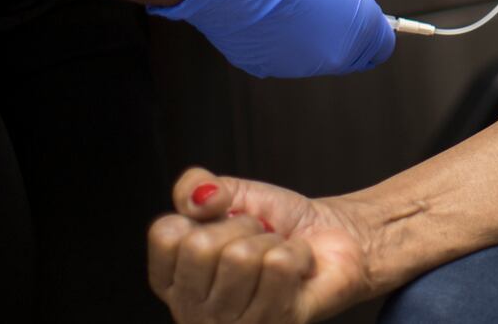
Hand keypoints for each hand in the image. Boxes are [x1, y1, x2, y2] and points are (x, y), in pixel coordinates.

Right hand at [148, 169, 376, 323]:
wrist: (332, 233)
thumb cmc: (277, 220)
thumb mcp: (230, 192)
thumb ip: (195, 187)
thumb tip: (201, 198)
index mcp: (173, 279)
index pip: (166, 235)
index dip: (204, 216)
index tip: (224, 222)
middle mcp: (194, 310)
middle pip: (201, 247)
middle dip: (241, 227)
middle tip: (258, 238)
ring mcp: (233, 323)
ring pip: (242, 257)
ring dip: (270, 242)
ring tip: (277, 253)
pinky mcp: (275, 323)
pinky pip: (279, 266)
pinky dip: (297, 253)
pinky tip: (297, 268)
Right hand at [150, 0, 393, 77]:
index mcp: (358, 29)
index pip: (382, 45)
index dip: (378, 32)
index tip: (373, 24)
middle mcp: (330, 56)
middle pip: (348, 54)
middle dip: (344, 35)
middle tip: (331, 9)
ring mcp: (294, 66)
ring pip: (311, 54)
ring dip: (308, 35)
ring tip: (289, 1)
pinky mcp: (261, 66)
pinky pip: (278, 52)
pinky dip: (276, 38)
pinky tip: (263, 11)